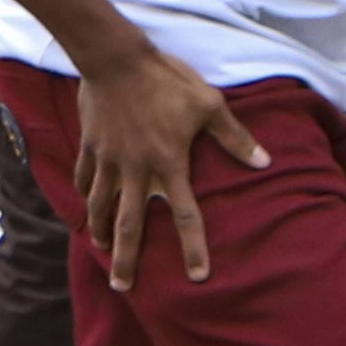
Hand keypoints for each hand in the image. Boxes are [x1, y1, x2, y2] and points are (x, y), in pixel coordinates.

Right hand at [72, 49, 267, 286]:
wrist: (115, 58)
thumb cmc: (166, 79)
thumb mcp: (209, 104)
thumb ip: (234, 137)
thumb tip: (264, 162)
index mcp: (169, 164)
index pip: (185, 217)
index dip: (193, 248)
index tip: (198, 276)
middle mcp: (136, 171)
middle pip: (130, 225)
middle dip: (127, 260)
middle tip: (124, 287)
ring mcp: (109, 160)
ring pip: (100, 206)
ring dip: (101, 232)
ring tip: (101, 251)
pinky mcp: (90, 146)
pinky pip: (83, 177)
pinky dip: (82, 194)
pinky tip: (83, 204)